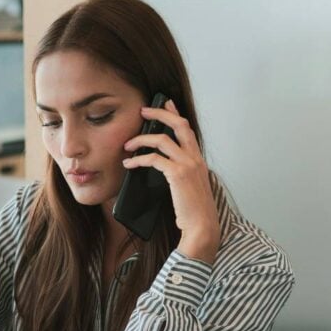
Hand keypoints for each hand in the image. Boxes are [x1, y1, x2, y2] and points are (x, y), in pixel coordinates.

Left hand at [122, 99, 220, 263]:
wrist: (202, 227)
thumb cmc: (194, 212)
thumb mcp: (189, 187)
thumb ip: (181, 174)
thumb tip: (162, 167)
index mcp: (198, 160)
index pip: (187, 129)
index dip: (175, 114)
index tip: (166, 103)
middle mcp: (195, 158)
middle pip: (178, 125)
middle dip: (159, 113)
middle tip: (143, 111)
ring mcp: (188, 165)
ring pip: (162, 139)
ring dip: (141, 139)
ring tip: (127, 145)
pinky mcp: (178, 174)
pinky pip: (154, 159)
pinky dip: (138, 159)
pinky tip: (130, 164)